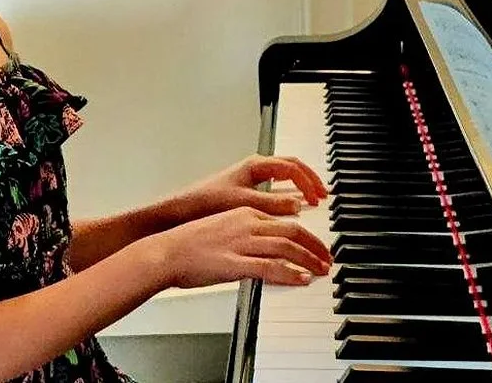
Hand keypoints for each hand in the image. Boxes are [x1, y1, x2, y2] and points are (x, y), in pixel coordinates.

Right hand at [143, 206, 331, 289]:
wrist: (165, 251)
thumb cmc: (187, 244)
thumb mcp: (221, 230)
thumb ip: (244, 235)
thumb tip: (261, 249)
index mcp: (244, 212)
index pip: (285, 221)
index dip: (306, 234)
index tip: (316, 245)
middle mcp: (246, 223)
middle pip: (292, 232)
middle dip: (315, 246)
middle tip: (327, 258)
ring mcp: (241, 242)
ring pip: (286, 248)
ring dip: (308, 260)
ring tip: (320, 270)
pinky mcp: (235, 262)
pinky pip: (271, 267)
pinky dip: (290, 273)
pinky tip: (300, 279)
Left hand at [177, 154, 327, 219]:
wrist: (182, 210)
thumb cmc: (206, 202)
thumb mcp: (244, 203)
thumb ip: (271, 204)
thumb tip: (297, 204)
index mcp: (255, 165)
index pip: (292, 167)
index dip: (308, 181)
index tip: (318, 197)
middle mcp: (254, 167)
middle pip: (291, 166)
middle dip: (309, 179)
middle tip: (323, 195)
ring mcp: (250, 176)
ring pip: (283, 174)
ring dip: (300, 184)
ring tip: (312, 198)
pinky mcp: (245, 188)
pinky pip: (274, 184)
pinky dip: (288, 192)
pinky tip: (290, 205)